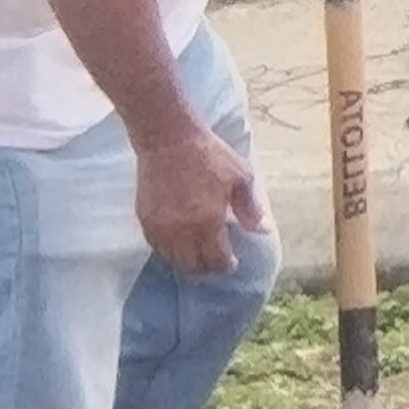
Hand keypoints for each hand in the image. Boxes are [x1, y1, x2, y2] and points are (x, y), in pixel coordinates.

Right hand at [135, 127, 267, 274]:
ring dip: (187, 262)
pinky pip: (156, 246)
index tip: (233, 264)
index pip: (216, 259)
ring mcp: (159, 227)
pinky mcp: (144, 219)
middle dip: (207, 269)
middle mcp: (181, 231)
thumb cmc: (208, 155)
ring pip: (172, 259)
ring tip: (199, 257)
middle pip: (192, 265)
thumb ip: (251, 208)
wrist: (168, 140)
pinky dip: (169, 251)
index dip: (226, 266)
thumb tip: (263, 231)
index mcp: (207, 222)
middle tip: (217, 264)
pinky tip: (179, 246)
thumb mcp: (240, 177)